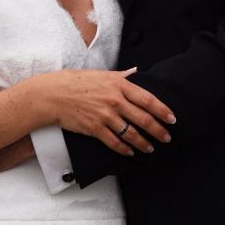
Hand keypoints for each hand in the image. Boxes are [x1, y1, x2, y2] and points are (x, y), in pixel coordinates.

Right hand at [36, 67, 175, 155]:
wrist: (53, 94)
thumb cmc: (75, 82)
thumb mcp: (101, 74)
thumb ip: (121, 75)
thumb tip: (135, 72)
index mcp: (118, 85)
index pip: (148, 100)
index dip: (163, 111)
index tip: (172, 119)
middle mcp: (115, 101)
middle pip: (144, 119)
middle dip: (158, 131)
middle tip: (166, 138)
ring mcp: (105, 116)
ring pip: (131, 134)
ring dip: (143, 143)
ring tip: (150, 148)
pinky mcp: (95, 128)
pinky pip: (114, 142)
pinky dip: (124, 149)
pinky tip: (130, 152)